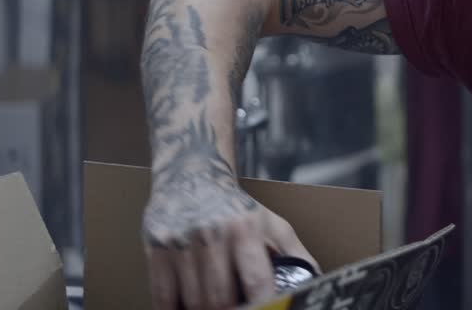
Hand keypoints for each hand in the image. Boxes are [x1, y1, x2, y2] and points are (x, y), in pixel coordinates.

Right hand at [142, 173, 316, 309]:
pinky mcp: (155, 250)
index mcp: (245, 229)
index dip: (261, 305)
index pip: (256, 282)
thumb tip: (316, 285)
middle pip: (220, 299)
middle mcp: (212, 235)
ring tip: (216, 307)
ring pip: (193, 301)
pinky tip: (187, 308)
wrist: (192, 176)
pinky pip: (162, 297)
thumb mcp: (273, 224)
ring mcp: (180, 244)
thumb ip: (295, 256)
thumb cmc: (237, 208)